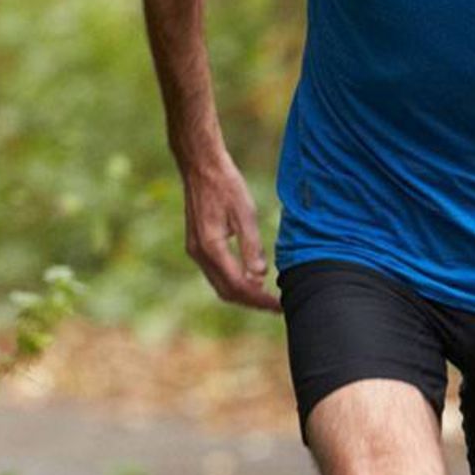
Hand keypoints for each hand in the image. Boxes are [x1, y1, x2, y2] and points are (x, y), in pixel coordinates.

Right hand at [182, 153, 277, 310]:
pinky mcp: (196, 246)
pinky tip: (251, 280)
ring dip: (243, 295)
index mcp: (211, 247)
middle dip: (252, 302)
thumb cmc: (226, 185)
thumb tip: (260, 276)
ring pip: (219, 285)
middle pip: (226, 292)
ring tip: (267, 298)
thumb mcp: (245, 212)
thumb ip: (252, 245)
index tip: (279, 306)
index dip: (260, 299)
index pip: (238, 285)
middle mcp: (199, 254)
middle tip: (277, 307)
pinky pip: (215, 274)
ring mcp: (195, 251)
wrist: (201, 167)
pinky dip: (233, 283)